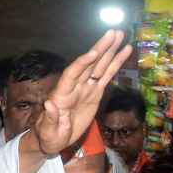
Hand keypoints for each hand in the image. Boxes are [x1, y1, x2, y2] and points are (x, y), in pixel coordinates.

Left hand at [32, 30, 130, 154]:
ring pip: (99, 66)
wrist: (53, 140)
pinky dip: (115, 64)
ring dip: (109, 50)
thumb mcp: (48, 131)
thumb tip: (49, 103)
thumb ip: (50, 118)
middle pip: (88, 64)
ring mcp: (85, 88)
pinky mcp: (94, 93)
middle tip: (113, 32)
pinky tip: (125, 51)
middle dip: (100, 48)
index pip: (72, 74)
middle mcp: (74, 87)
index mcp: (61, 94)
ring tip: (121, 35)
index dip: (83, 63)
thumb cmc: (48, 136)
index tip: (94, 52)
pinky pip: (106, 76)